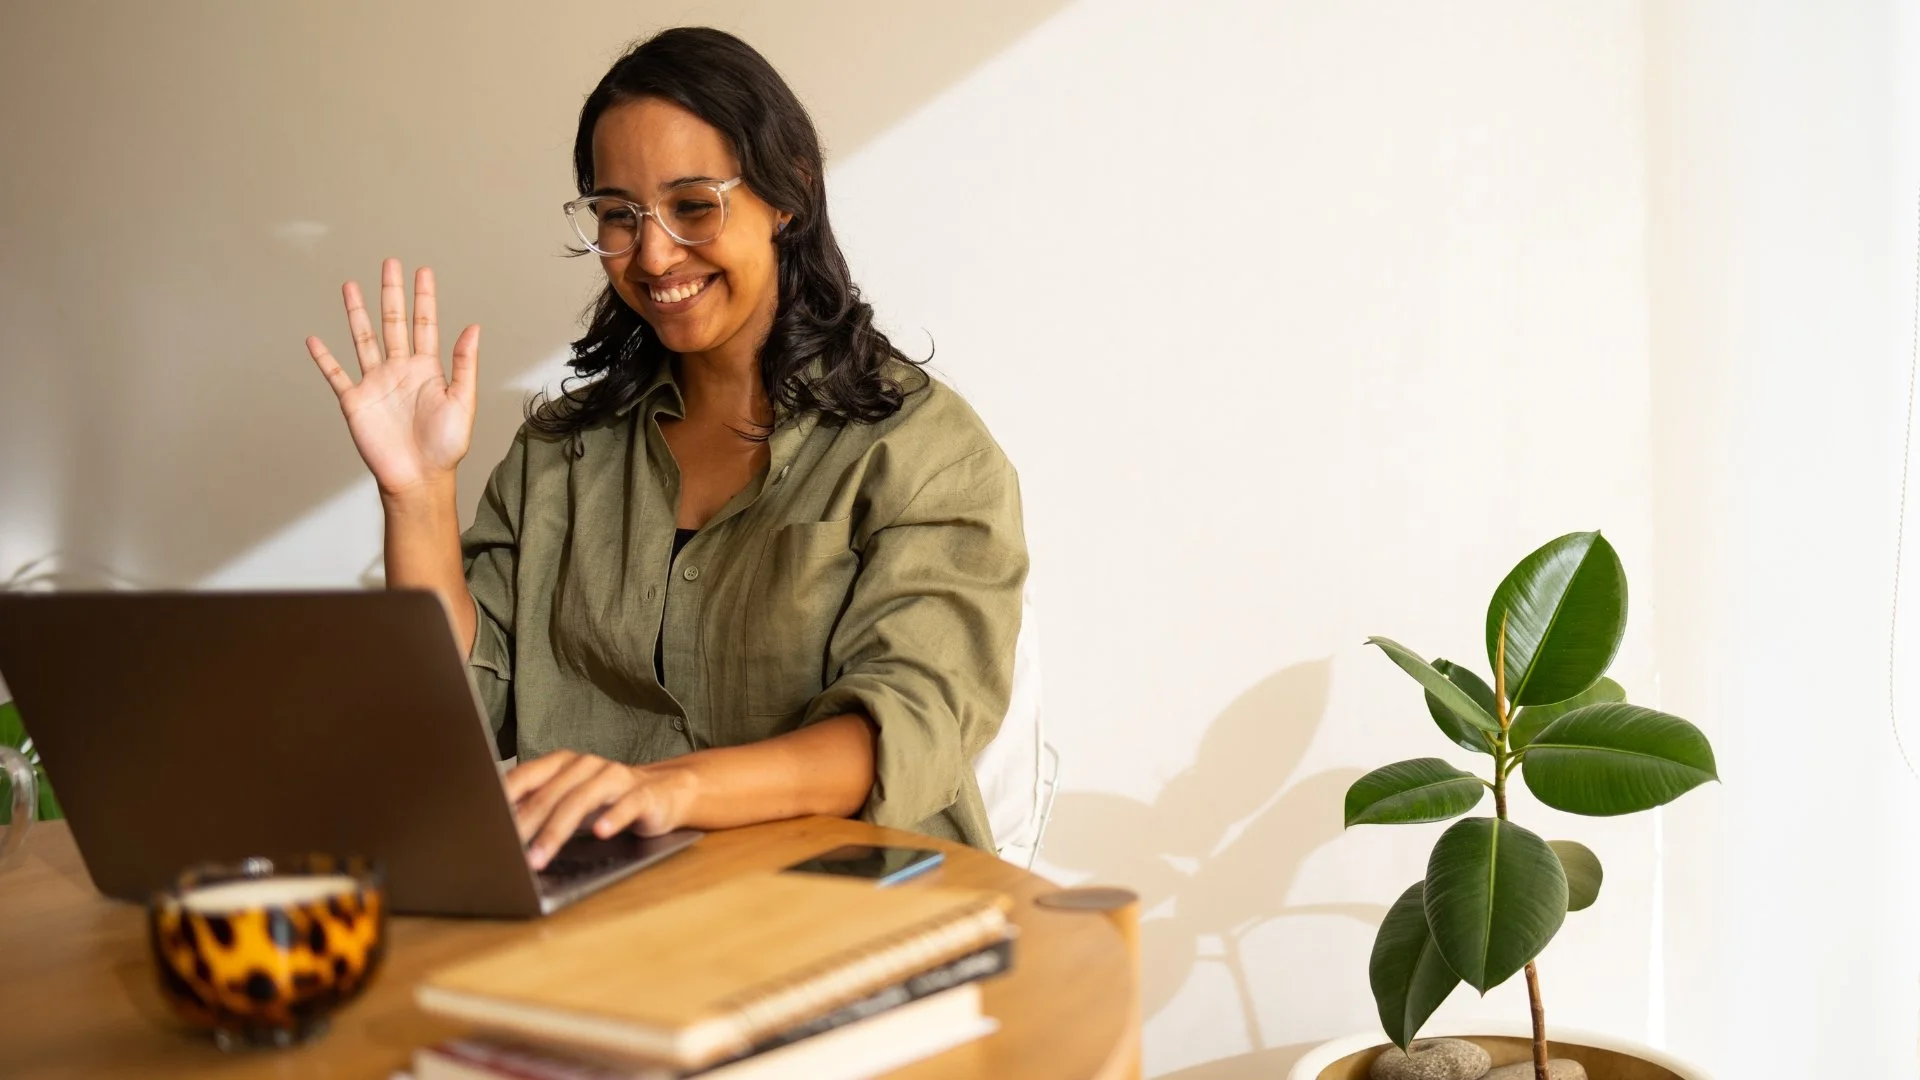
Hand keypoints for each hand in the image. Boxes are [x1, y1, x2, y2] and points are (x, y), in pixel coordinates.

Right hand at [306, 258, 478, 497]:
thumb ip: (464, 364)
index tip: (422, 271)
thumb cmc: (445, 446)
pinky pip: (336, 374)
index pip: (424, 324)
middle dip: (391, 293)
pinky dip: (324, 358)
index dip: (423, 298)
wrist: (418, 477)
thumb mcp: (462, 401)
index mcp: (426, 369)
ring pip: (363, 339)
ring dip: (356, 313)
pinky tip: (314, 339)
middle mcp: (399, 370)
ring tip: (349, 286)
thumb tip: (473, 328)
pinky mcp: (355, 401)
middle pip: (392, 322)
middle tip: (389, 263)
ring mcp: (375, 383)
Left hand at [504, 751, 694, 869]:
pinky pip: (627, 805)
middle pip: (550, 795)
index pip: (526, 776)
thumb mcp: (568, 802)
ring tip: (540, 857)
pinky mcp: (644, 793)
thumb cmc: (606, 801)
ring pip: (581, 800)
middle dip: (526, 826)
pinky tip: (601, 833)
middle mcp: (586, 765)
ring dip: (557, 831)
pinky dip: (613, 818)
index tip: (484, 824)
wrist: (665, 793)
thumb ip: (536, 806)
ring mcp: (616, 777)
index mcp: (562, 764)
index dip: (504, 799)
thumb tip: (492, 826)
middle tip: (507, 854)